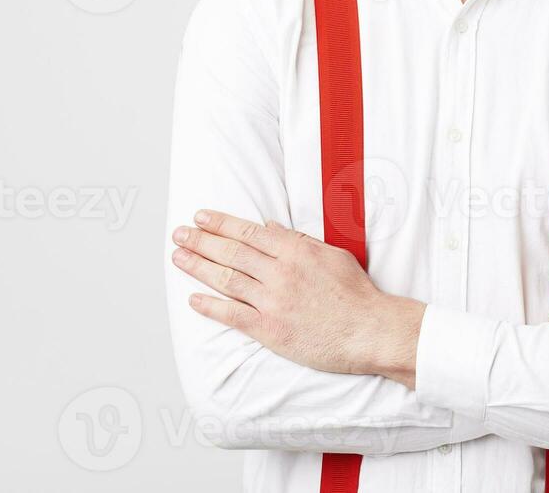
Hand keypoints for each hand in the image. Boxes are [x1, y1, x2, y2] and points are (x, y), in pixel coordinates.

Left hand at [170, 211, 424, 385]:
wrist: (369, 330)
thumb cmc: (356, 294)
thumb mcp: (332, 255)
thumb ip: (300, 242)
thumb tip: (270, 229)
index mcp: (296, 251)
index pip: (249, 232)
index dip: (221, 223)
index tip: (201, 217)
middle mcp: (280, 273)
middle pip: (232, 252)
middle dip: (202, 240)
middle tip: (179, 234)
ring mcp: (273, 301)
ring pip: (227, 279)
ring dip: (199, 267)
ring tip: (179, 257)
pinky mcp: (270, 329)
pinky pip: (233, 315)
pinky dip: (210, 307)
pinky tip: (193, 299)